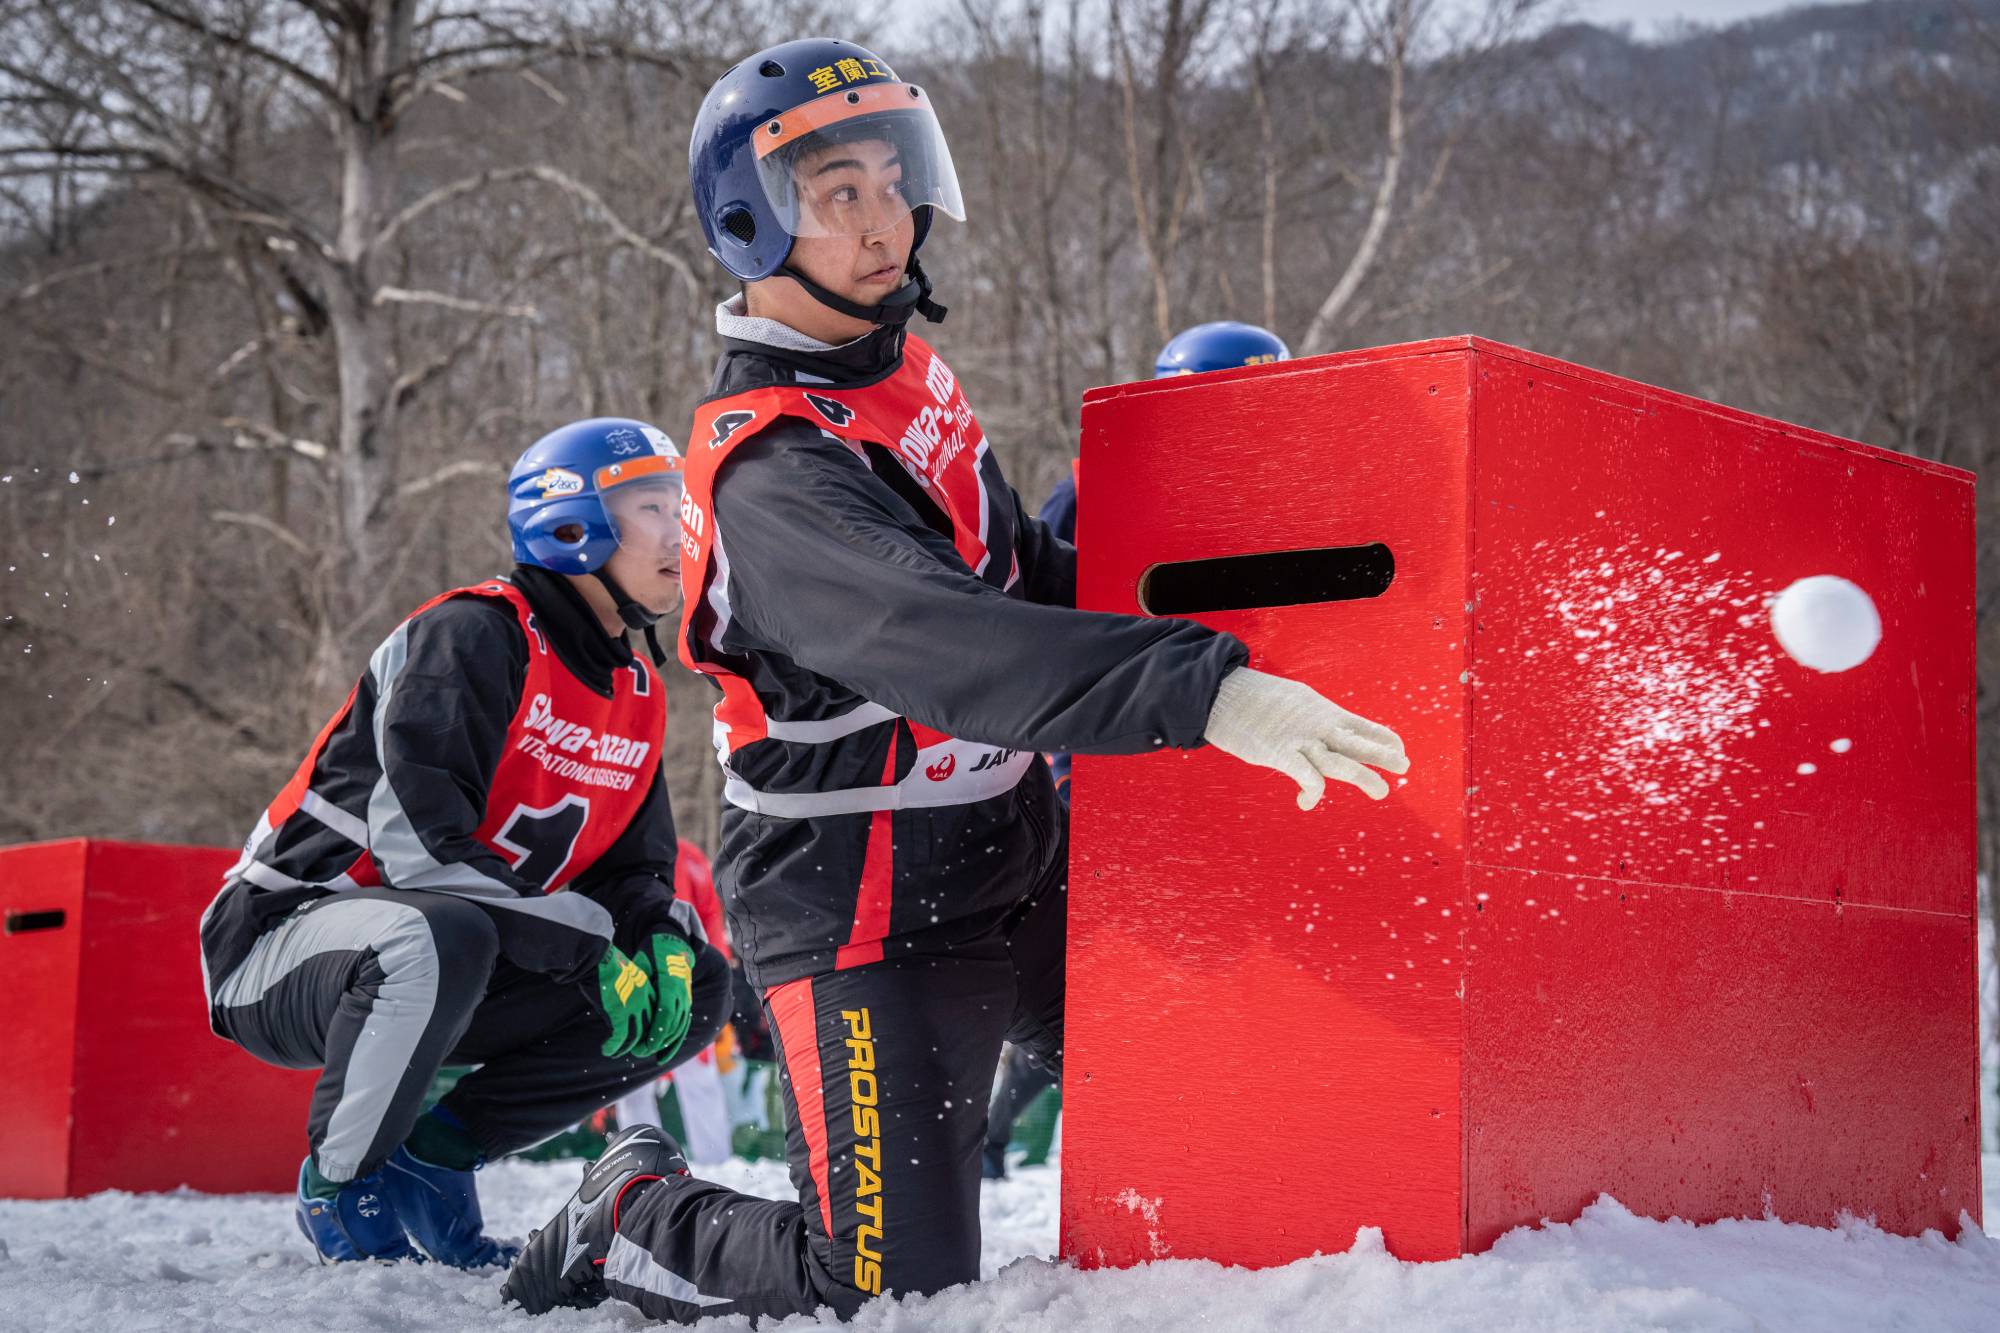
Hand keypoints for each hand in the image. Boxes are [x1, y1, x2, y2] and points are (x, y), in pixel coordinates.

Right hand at [595, 944, 655, 1058]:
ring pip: (635, 1037)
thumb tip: (622, 1012)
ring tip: (614, 1053)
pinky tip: (606, 1050)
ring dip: (624, 1049)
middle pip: (648, 1028)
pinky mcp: (620, 1013)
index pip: (655, 1015)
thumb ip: (629, 995)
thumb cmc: (605, 966)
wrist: (596, 959)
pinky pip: (620, 1038)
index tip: (642, 1038)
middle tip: (632, 1051)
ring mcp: (634, 1007)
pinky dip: (613, 1047)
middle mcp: (645, 1000)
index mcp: (648, 989)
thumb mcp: (624, 979)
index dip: (649, 1030)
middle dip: (641, 1043)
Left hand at [631, 933, 696, 1061]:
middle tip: (640, 1052)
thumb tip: (621, 993)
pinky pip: (682, 1025)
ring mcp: (686, 998)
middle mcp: (682, 993)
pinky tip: (663, 1054)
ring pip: (679, 1027)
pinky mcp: (685, 1002)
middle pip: (672, 1024)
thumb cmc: (652, 950)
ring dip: (665, 1043)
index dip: (657, 1031)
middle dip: (657, 1041)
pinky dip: (674, 1041)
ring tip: (649, 1054)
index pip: (666, 1013)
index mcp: (671, 983)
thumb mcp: (642, 961)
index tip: (646, 1044)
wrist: (672, 942)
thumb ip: (636, 979)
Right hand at [1202, 667, 1409, 808]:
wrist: (1222, 693)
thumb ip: (1309, 718)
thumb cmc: (1253, 698)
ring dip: (1364, 778)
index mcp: (1322, 712)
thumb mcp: (1291, 701)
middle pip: (1359, 743)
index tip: (1400, 749)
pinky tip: (1306, 803)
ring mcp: (1300, 741)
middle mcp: (1317, 726)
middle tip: (1404, 767)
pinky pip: (1306, 777)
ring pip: (1341, 762)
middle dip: (1384, 756)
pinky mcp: (1279, 754)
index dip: (1383, 738)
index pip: (1362, 725)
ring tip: (1382, 792)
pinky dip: (1313, 792)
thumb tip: (1319, 729)